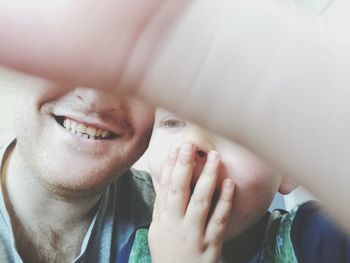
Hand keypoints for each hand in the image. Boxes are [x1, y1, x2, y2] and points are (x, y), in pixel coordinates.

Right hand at [149, 143, 234, 262]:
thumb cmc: (168, 253)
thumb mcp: (157, 229)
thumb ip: (160, 205)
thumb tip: (161, 180)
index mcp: (163, 219)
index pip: (165, 187)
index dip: (169, 166)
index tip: (175, 148)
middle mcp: (176, 224)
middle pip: (179, 191)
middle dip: (183, 166)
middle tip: (189, 144)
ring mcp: (193, 234)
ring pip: (200, 202)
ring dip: (206, 178)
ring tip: (214, 157)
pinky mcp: (210, 245)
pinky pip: (219, 221)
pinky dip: (224, 201)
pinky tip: (229, 183)